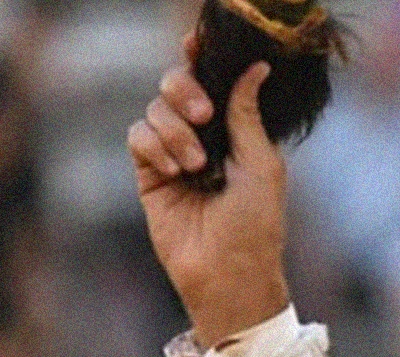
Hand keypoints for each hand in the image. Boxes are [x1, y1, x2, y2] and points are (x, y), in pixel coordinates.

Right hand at [127, 34, 289, 349]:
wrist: (227, 271)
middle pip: (175, 84)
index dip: (202, 58)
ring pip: (155, 109)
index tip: (195, 42)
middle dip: (185, 89)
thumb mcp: (261, 163)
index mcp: (236, 130)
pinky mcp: (148, 173)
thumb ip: (248, 114)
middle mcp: (203, 136)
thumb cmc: (256, 223)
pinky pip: (137, 135)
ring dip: (174, 130)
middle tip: (202, 113)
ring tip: (195, 166)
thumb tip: (256, 66)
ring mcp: (174, 154)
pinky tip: (174, 172)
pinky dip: (154, 146)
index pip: (214, 82)